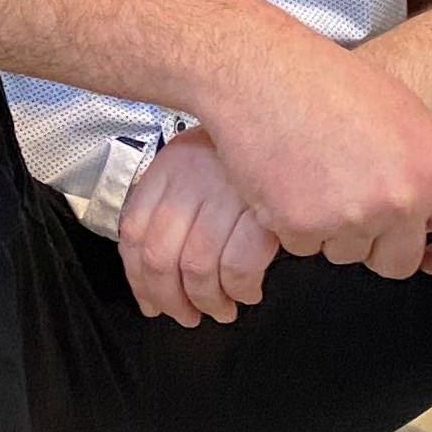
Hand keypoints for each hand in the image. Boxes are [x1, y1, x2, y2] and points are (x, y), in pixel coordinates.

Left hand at [116, 130, 281, 326]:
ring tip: (221, 308)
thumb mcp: (204, 161)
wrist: (298, 117)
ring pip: (197, 267)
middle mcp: (191, 177)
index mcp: (169, 167)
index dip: (139, 278)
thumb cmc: (256, 149)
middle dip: (170, 299)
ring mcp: (226, 192)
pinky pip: (238, 266)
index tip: (152, 301)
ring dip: (208, 301)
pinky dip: (241, 289)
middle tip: (186, 315)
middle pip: (159, 257)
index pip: (133, 233)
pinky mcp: (263, 208)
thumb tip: (155, 272)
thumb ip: (176, 205)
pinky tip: (248, 291)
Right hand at [187, 29, 431, 284]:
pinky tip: (289, 180)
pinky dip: (293, 224)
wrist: (262, 71)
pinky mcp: (302, 226)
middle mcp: (401, 199)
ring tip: (316, 175)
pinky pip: (305, 248)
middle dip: (378, 244)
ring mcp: (352, 216)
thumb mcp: (408, 116)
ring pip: (349, 255)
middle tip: (352, 199)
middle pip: (399, 263)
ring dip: (333, 230)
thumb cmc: (331, 84)